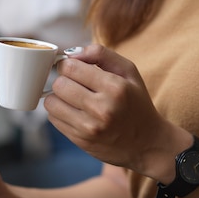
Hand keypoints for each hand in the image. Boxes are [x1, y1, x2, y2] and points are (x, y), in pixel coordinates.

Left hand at [44, 44, 188, 180]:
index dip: (68, 65)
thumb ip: (101, 54)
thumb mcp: (129, 72)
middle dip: (63, 80)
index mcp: (115, 87)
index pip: (71, 68)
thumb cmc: (136, 102)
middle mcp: (102, 109)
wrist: (146, 143)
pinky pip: (54, 120)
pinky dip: (60, 113)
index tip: (73, 69)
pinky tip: (74, 112)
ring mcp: (89, 128)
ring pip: (51, 103)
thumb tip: (71, 53)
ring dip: (58, 97)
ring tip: (72, 98)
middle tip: (74, 84)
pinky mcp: (80, 140)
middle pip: (59, 84)